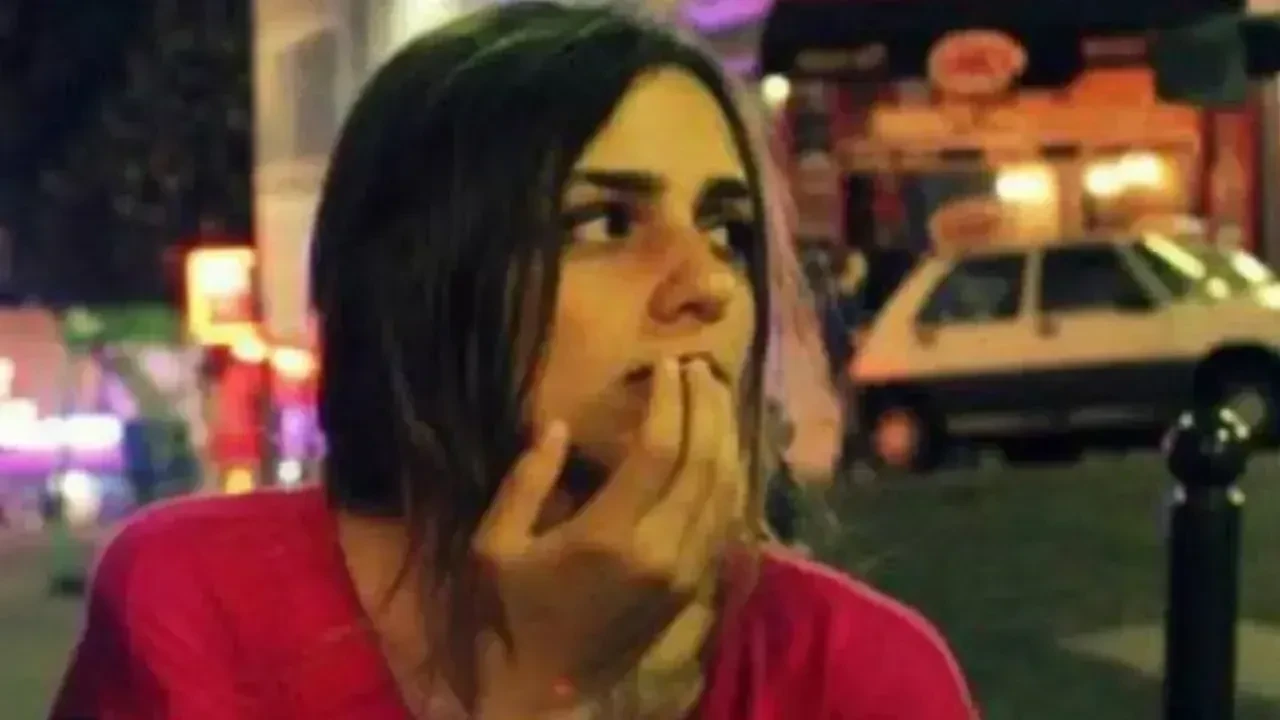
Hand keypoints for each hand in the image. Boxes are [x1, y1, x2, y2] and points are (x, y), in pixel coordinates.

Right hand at [471, 358, 741, 714]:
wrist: (546, 691)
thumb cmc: (511, 614)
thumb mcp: (495, 547)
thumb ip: (525, 482)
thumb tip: (559, 428)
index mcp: (610, 536)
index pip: (660, 450)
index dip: (670, 400)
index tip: (666, 363)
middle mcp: (661, 550)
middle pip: (704, 462)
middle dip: (706, 406)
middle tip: (698, 368)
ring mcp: (685, 571)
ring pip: (724, 489)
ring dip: (725, 436)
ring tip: (715, 395)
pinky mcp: (694, 586)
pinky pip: (724, 519)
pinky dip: (727, 475)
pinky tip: (720, 447)